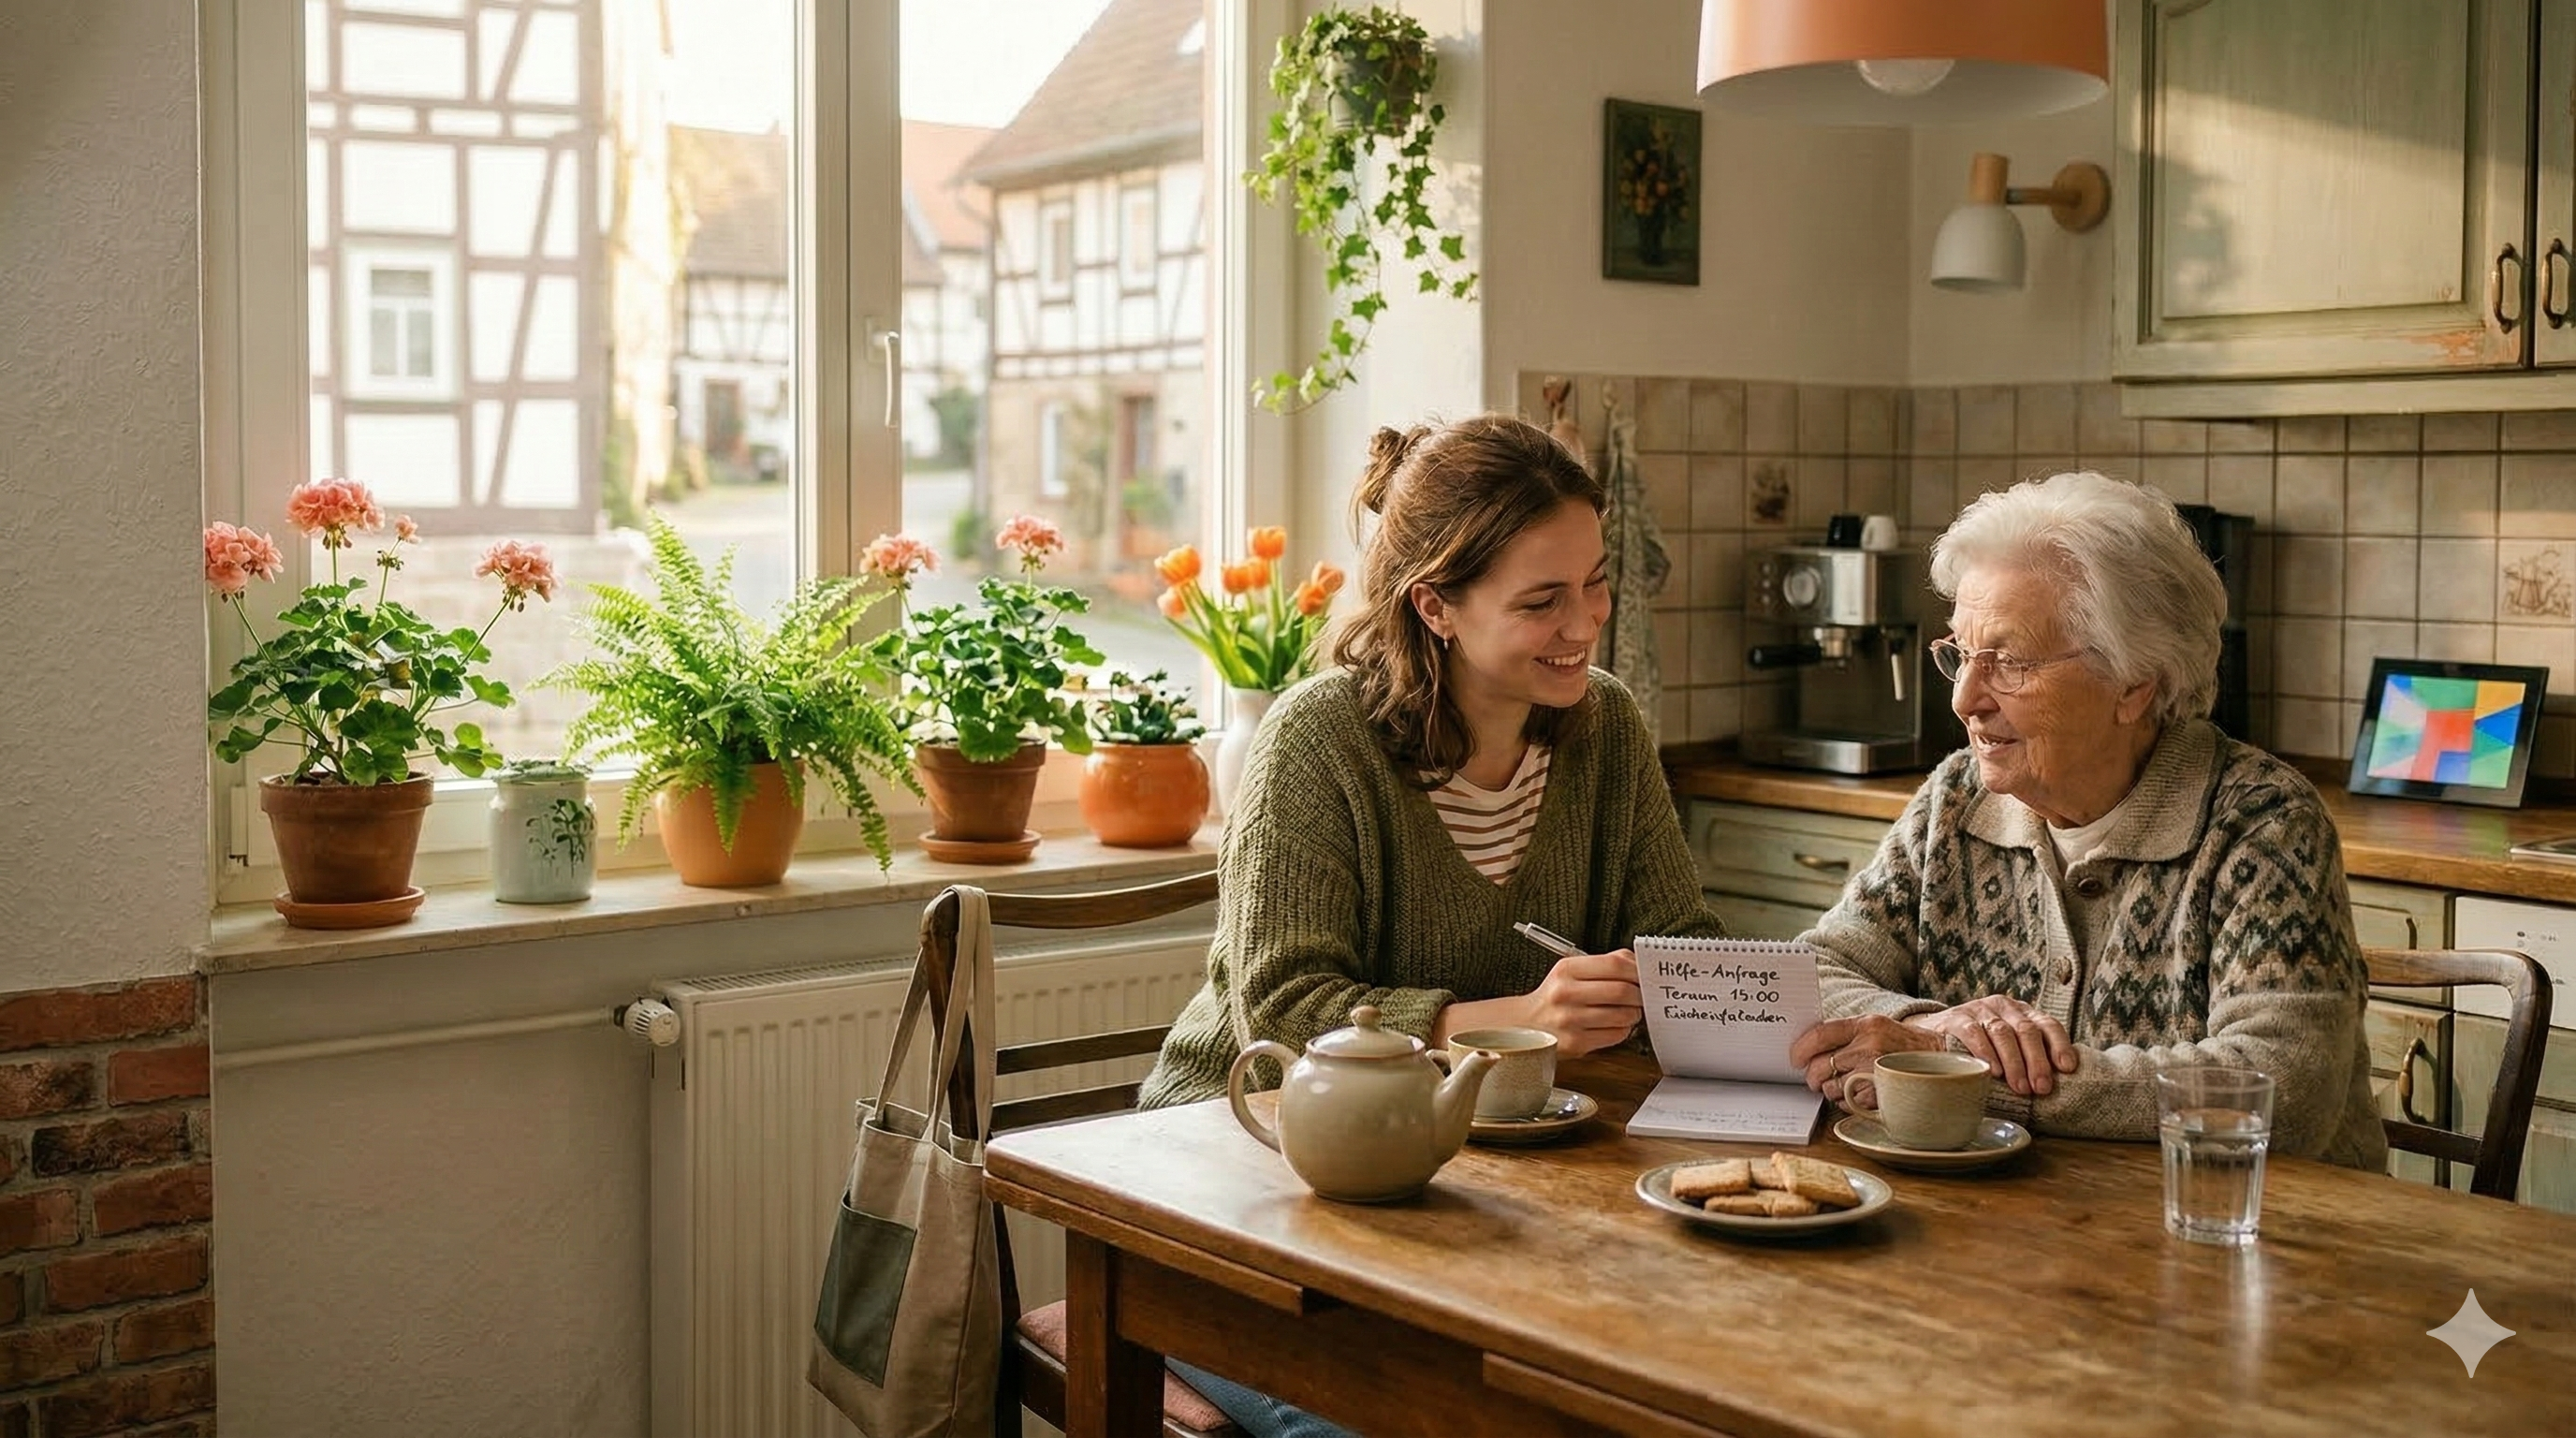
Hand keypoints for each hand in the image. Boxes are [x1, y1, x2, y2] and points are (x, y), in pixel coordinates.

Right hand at [1446, 949, 1638, 1057]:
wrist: (1524, 1025)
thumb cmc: (1556, 996)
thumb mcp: (1571, 971)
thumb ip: (1604, 964)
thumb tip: (1641, 965)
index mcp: (1567, 970)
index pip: (1616, 964)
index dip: (1638, 970)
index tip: (1645, 976)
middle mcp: (1566, 993)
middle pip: (1623, 991)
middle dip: (1640, 995)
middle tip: (1641, 997)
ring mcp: (1570, 1020)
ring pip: (1623, 1016)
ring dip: (1633, 1014)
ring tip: (1627, 1011)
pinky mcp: (1576, 1043)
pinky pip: (1616, 1035)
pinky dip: (1623, 1030)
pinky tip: (1613, 1025)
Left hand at [1789, 1016, 1942, 1106]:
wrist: (1945, 1058)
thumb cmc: (1903, 1044)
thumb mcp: (1877, 1027)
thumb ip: (1847, 1034)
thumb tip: (1811, 1047)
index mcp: (1865, 1024)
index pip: (1820, 1034)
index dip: (1801, 1048)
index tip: (1794, 1058)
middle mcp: (1870, 1045)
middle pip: (1820, 1066)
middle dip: (1813, 1076)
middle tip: (1816, 1078)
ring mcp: (1877, 1071)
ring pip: (1832, 1088)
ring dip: (1832, 1091)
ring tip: (1846, 1085)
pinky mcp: (1884, 1094)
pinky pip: (1849, 1103)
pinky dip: (1849, 1103)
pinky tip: (1861, 1094)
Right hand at [1903, 996, 2077, 1096]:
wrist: (1933, 1034)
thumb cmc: (1979, 1047)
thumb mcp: (2007, 1046)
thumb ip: (2027, 1057)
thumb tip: (2055, 1084)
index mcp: (2022, 1012)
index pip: (2047, 1024)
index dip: (2059, 1045)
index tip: (2066, 1068)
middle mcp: (2003, 1007)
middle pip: (2026, 1030)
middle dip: (2037, 1061)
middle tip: (2041, 1088)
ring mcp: (1979, 1009)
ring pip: (2002, 1032)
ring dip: (2014, 1062)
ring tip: (2020, 1087)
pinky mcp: (1955, 1017)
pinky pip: (1973, 1032)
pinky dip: (1985, 1052)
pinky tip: (1992, 1071)